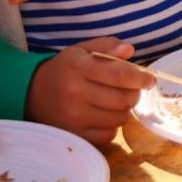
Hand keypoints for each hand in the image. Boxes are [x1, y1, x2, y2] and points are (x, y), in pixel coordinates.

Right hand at [25, 37, 151, 143]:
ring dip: (124, 109)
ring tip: (115, 101)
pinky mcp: (75, 135)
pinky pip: (109, 134)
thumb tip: (130, 50)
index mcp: (79, 68)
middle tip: (131, 89)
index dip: (140, 78)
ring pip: (120, 118)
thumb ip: (106, 47)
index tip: (150, 79)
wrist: (32, 94)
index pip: (120, 75)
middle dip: (134, 94)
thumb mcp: (81, 51)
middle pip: (124, 99)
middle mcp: (76, 94)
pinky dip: (112, 125)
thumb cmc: (64, 70)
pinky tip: (103, 115)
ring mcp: (75, 118)